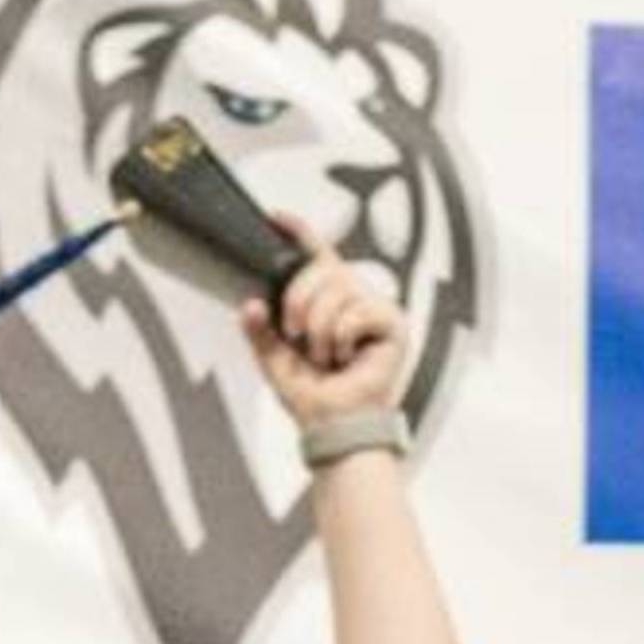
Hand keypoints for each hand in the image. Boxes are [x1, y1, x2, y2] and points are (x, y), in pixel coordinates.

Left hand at [251, 249, 414, 430]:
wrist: (335, 425)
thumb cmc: (314, 397)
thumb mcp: (274, 360)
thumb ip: (259, 331)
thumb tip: (250, 304)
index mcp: (326, 301)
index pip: (316, 256)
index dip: (299, 232)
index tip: (275, 217)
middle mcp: (352, 298)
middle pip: (324, 268)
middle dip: (299, 300)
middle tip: (296, 333)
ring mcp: (375, 309)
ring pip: (338, 290)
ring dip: (321, 330)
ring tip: (326, 356)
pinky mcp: (393, 324)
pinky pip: (358, 312)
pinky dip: (343, 338)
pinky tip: (348, 358)